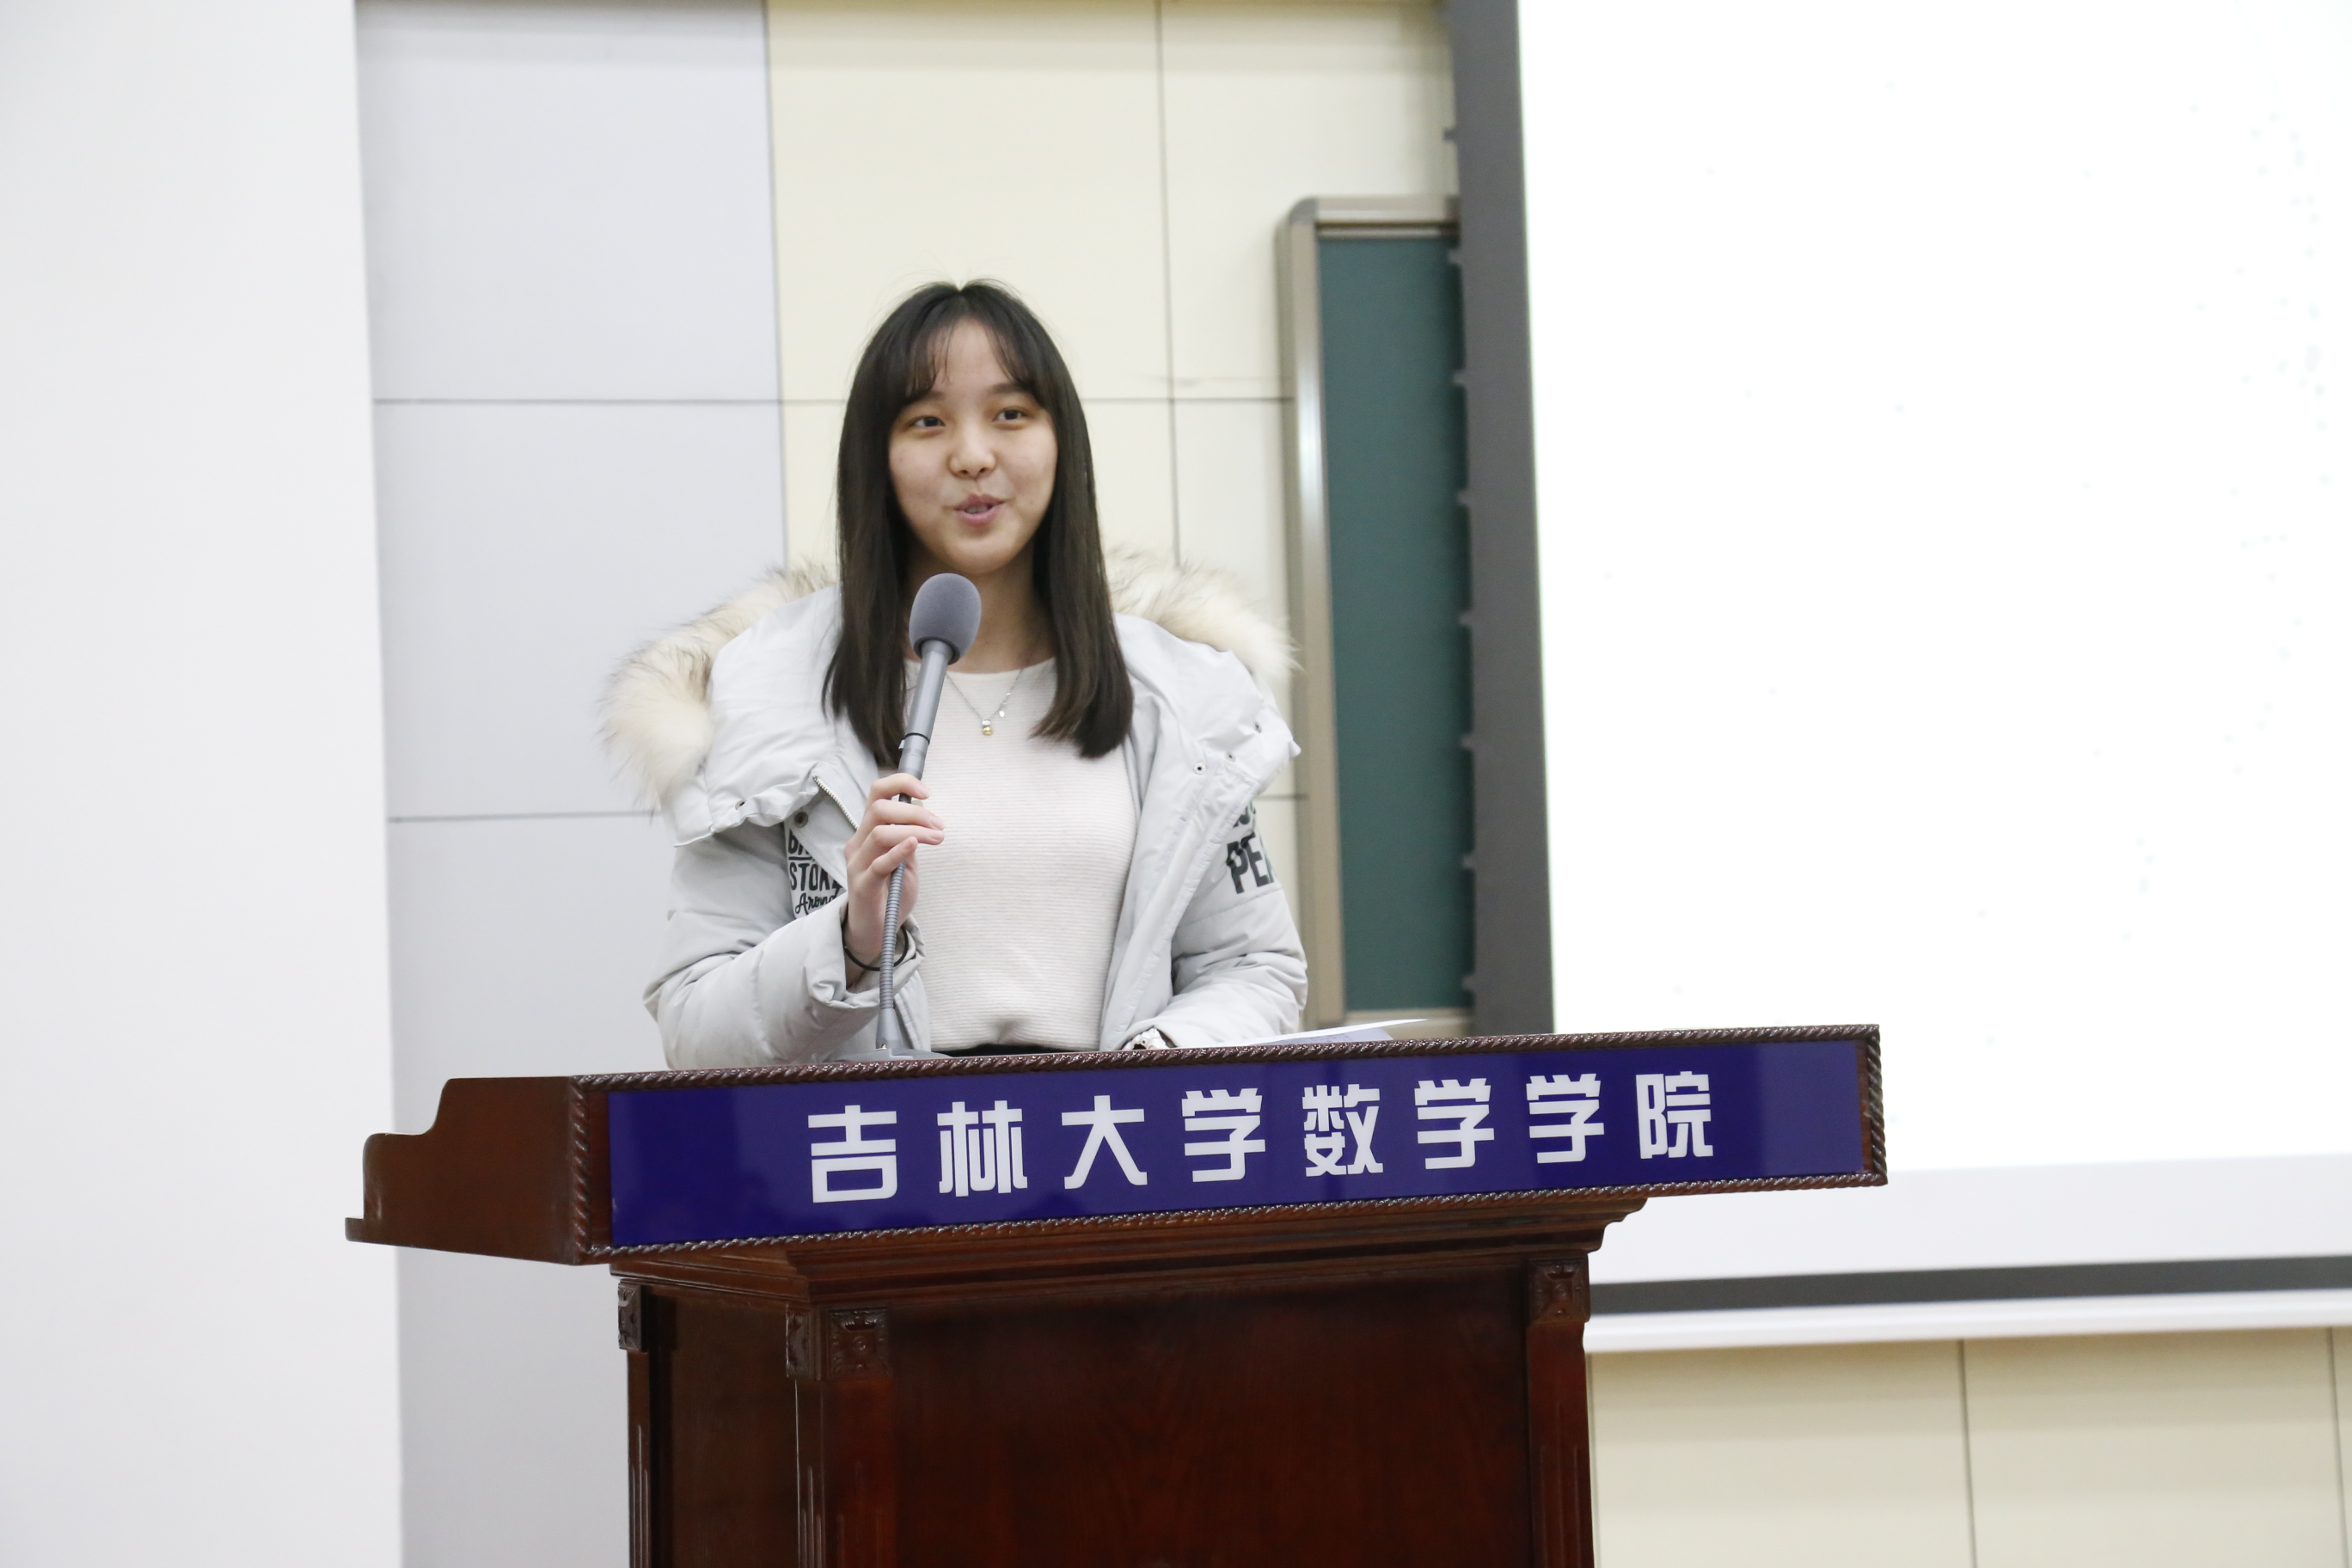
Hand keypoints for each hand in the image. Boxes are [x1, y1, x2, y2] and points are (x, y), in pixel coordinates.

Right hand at [844, 772, 940, 961]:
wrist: (877, 930)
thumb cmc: (890, 891)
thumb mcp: (906, 858)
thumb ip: (910, 835)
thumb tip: (923, 809)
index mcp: (868, 831)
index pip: (877, 792)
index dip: (901, 783)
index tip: (926, 791)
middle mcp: (858, 842)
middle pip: (879, 809)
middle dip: (914, 812)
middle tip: (939, 825)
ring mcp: (857, 863)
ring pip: (880, 832)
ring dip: (914, 830)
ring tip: (938, 838)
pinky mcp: (862, 885)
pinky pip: (879, 863)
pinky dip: (898, 850)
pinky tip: (914, 845)